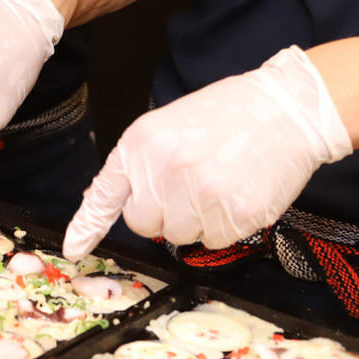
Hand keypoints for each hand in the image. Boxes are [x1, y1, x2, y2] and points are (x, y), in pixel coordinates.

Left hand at [62, 45, 354, 260]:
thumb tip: (125, 204)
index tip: (74, 249)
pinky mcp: (234, 213)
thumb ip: (142, 164)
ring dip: (196, 220)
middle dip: (163, 214)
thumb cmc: (226, 116)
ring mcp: (200, 193)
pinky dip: (225, 225)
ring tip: (218, 182)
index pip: (106, 193)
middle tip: (190, 185)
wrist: (285, 109)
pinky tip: (237, 193)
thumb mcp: (168, 127)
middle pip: (143, 224)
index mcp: (141, 143)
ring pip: (179, 236)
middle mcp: (164, 169)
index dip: (87, 225)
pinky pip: (214, 240)